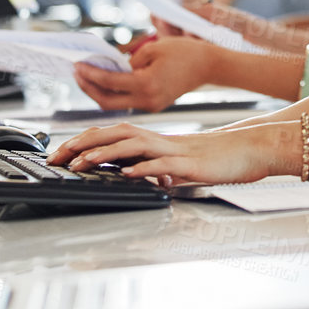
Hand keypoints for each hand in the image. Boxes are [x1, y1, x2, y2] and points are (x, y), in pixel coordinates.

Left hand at [46, 122, 287, 186]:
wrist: (251, 150)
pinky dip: (142, 168)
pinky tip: (126, 174)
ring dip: (104, 155)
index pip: (111, 134)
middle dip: (82, 145)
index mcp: (155, 140)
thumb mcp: (177, 164)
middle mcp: (160, 140)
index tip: (59, 154)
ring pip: (133, 146)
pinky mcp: (190, 164)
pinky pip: (162, 164)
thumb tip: (131, 174)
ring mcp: (174, 151)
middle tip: (56, 157)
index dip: (83, 141)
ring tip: (81, 164)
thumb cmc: (218, 157)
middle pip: (114, 134)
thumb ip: (154, 167)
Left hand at [73, 36, 216, 111]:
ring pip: (116, 104)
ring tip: (87, 76)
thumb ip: (130, 60)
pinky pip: (127, 101)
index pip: (110, 82)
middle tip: (77, 73)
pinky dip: (114, 92)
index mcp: (147, 84)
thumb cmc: (185, 51)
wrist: (209, 65)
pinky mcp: (154, 105)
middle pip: (107, 101)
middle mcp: (147, 99)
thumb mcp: (154, 48)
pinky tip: (107, 80)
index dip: (90, 74)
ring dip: (99, 91)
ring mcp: (151, 105)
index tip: (77, 66)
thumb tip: (111, 68)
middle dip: (88, 88)